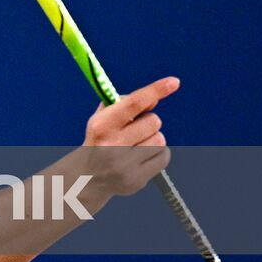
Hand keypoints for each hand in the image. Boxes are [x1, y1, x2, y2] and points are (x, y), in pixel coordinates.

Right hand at [81, 76, 178, 196]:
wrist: (87, 178)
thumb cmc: (100, 140)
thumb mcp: (103, 118)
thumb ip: (125, 104)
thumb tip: (154, 99)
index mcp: (102, 126)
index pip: (134, 103)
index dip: (155, 90)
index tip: (174, 81)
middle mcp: (112, 146)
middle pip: (153, 121)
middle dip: (149, 121)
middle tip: (136, 128)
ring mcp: (125, 166)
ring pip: (160, 140)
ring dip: (153, 138)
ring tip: (138, 144)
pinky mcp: (137, 180)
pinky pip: (164, 157)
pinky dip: (158, 154)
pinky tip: (143, 157)